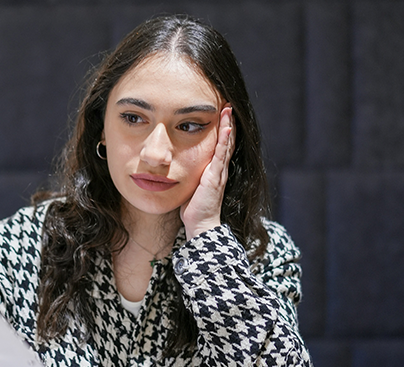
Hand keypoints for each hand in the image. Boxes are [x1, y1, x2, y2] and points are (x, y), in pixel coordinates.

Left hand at [180, 105, 234, 239]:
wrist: (201, 224)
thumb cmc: (194, 208)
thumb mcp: (190, 185)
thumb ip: (188, 174)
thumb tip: (175, 165)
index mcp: (213, 169)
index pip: (219, 145)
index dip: (221, 129)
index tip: (220, 113)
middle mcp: (219, 168)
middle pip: (226, 140)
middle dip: (227, 122)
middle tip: (228, 104)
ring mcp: (219, 172)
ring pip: (226, 144)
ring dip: (228, 126)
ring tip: (228, 109)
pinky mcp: (215, 177)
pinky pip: (221, 156)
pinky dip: (224, 141)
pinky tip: (225, 128)